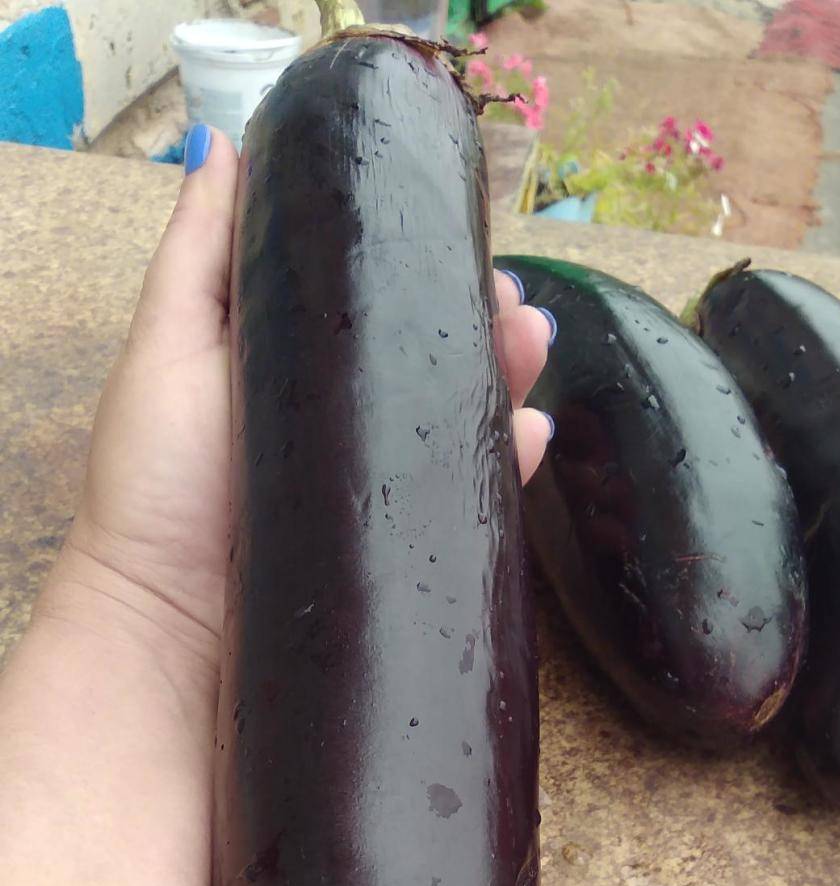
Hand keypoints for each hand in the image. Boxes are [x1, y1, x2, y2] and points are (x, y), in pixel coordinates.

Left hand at [60, 126, 554, 682]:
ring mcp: (376, 493)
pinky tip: (533, 434)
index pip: (371, 303)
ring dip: (508, 375)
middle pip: (428, 355)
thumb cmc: (154, 490)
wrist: (170, 634)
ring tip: (532, 345)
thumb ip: (200, 256)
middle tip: (511, 302)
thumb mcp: (169, 349)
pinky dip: (512, 463)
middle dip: (480, 318)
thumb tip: (225, 145)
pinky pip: (472, 500)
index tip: (456, 233)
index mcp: (291, 371)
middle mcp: (340, 428)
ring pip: (461, 420)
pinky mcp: (402, 551)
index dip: (417, 265)